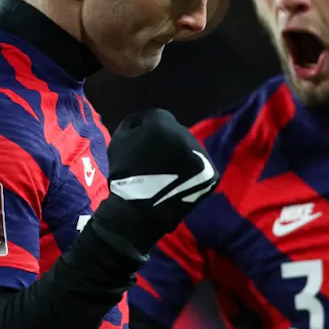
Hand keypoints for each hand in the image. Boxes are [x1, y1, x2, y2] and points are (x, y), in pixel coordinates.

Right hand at [92, 109, 219, 253]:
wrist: (139, 210)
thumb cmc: (124, 174)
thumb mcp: (118, 140)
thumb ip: (132, 123)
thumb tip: (144, 121)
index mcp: (162, 122)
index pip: (156, 118)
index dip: (146, 130)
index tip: (141, 144)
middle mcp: (185, 133)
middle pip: (175, 132)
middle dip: (166, 142)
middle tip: (155, 160)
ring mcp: (200, 153)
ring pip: (190, 148)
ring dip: (181, 155)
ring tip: (169, 172)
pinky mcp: (210, 172)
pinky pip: (200, 166)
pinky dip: (192, 171)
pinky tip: (180, 181)